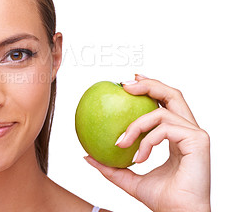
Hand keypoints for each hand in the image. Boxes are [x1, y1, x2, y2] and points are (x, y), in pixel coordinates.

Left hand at [84, 75, 210, 211]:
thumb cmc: (161, 199)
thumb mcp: (128, 178)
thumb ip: (111, 166)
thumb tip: (87, 155)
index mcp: (177, 135)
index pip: (166, 103)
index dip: (149, 87)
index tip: (128, 84)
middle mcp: (188, 130)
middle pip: (172, 94)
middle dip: (148, 84)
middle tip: (124, 86)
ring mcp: (194, 134)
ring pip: (162, 112)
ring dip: (136, 125)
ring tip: (122, 142)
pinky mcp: (197, 141)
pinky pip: (164, 129)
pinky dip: (146, 141)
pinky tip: (139, 157)